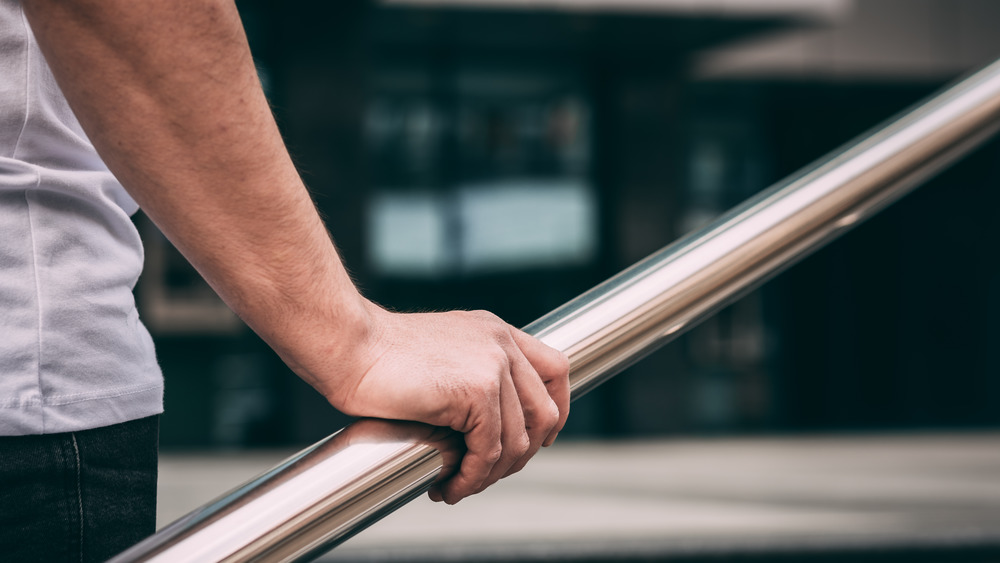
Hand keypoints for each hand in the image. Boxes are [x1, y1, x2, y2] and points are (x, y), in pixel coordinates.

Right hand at [321, 304, 569, 504]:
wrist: (349, 345)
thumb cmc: (377, 354)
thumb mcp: (440, 352)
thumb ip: (469, 372)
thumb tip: (484, 422)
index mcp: (496, 332)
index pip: (555, 369)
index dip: (555, 410)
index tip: (538, 440)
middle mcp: (501, 344)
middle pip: (546, 411)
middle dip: (522, 455)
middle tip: (485, 474)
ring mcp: (493, 365)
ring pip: (518, 440)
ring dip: (490, 475)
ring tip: (459, 485)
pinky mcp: (477, 390)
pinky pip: (490, 450)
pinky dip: (472, 477)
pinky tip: (448, 485)